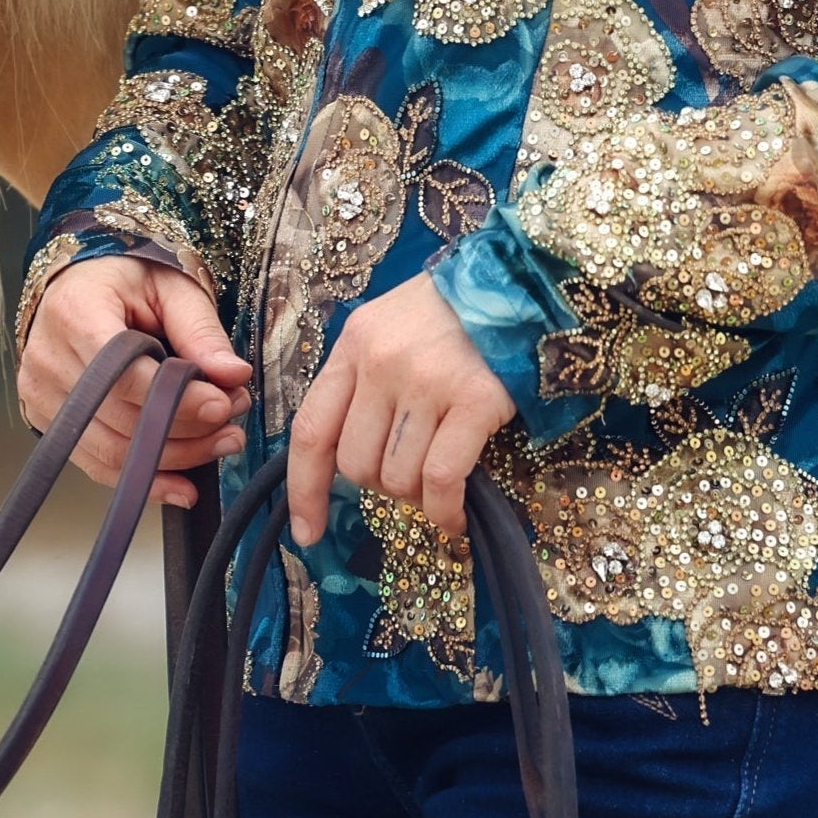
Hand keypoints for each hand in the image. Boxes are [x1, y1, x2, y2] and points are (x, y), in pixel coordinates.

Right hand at [17, 256, 252, 510]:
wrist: (80, 283)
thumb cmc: (126, 280)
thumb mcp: (171, 288)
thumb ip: (200, 331)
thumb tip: (234, 376)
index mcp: (76, 311)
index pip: (123, 374)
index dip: (175, 400)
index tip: (222, 406)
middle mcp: (47, 356)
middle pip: (120, 418)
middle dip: (187, 430)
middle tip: (233, 427)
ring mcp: (40, 393)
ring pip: (111, 451)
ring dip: (174, 458)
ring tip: (220, 445)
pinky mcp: (44, 420)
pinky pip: (97, 464)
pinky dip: (144, 479)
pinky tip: (182, 485)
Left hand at [286, 274, 514, 544]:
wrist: (513, 285)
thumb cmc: (446, 315)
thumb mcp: (386, 331)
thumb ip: (361, 384)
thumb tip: (348, 461)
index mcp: (353, 345)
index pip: (312, 428)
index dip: (305, 488)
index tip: (308, 532)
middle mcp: (381, 363)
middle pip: (356, 463)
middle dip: (379, 484)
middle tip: (409, 470)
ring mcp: (426, 381)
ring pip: (398, 478)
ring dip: (417, 497)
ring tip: (438, 478)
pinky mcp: (473, 401)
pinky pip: (442, 480)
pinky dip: (445, 512)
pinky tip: (455, 519)